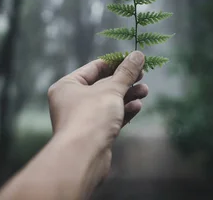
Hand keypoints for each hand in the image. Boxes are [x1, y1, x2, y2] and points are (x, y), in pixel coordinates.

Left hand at [47, 51, 148, 182]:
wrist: (83, 157)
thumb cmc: (90, 117)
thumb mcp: (111, 89)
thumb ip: (126, 72)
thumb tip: (138, 55)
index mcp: (67, 86)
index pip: (94, 68)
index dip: (116, 62)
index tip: (134, 60)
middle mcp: (72, 101)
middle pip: (103, 85)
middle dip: (125, 81)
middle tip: (143, 75)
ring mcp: (83, 119)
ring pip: (109, 102)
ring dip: (128, 96)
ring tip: (145, 91)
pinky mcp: (94, 134)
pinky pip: (110, 117)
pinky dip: (124, 111)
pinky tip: (137, 106)